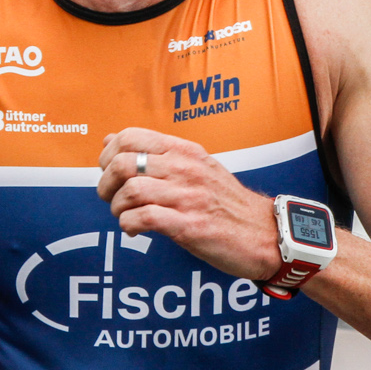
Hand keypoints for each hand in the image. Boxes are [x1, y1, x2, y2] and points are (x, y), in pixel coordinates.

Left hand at [97, 128, 282, 280]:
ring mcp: (188, 197)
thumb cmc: (226, 203)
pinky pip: (144, 218)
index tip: (109, 173)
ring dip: (117, 208)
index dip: (108, 154)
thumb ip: (155, 153)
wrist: (264, 233)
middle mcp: (186, 169)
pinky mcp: (190, 226)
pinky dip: (130, 225)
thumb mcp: (196, 167)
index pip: (131, 136)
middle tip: (111, 199)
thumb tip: (111, 139)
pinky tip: (135, 230)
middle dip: (105, 185)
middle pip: (123, 163)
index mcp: (186, 151)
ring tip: (125, 216)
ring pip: (130, 191)